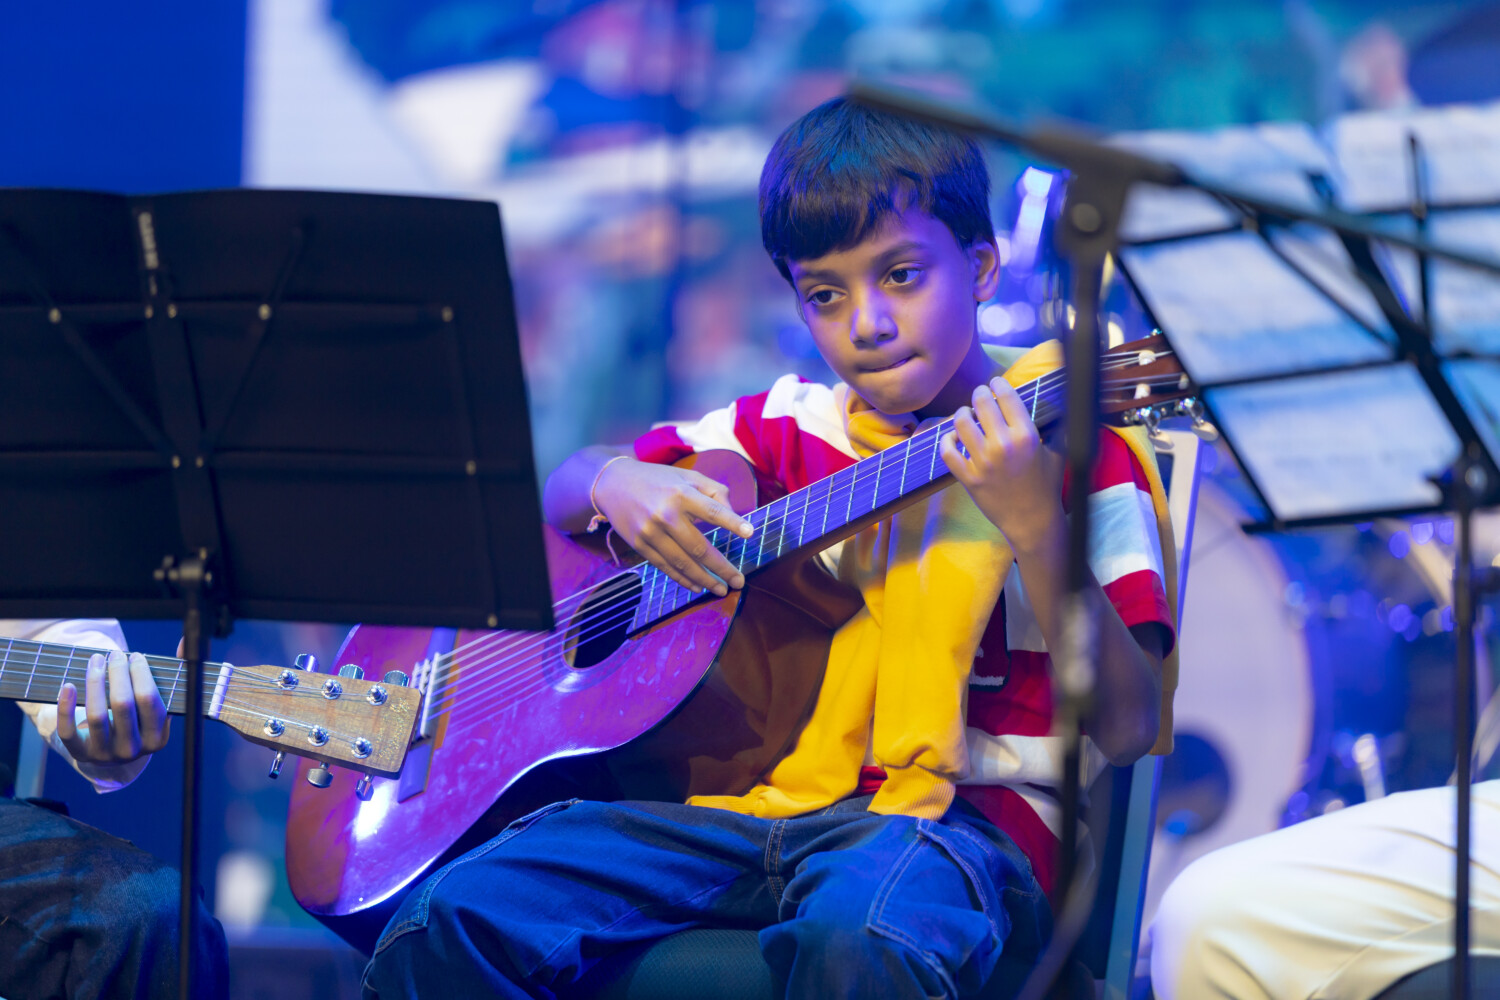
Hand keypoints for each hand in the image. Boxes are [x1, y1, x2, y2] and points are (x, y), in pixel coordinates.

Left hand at [56, 650, 169, 764]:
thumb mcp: (161, 704)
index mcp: (157, 739)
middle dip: (119, 673)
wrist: (116, 750)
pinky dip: (66, 707)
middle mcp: (132, 750)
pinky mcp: (81, 753)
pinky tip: (69, 684)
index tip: (136, 656)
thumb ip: (175, 675)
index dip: (142, 674)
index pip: (150, 701)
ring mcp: (105, 754)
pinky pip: (68, 731)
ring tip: (96, 660)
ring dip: (95, 681)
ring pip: (97, 715)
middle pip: (123, 705)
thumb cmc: (141, 719)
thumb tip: (185, 643)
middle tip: (116, 654)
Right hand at [594, 457, 754, 595]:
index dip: (732, 523)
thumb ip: (714, 492)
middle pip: (699, 548)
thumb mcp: (687, 476)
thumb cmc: (657, 480)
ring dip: (704, 580)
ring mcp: (651, 532)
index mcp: (681, 494)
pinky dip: (683, 579)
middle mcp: (666, 515)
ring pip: (682, 563)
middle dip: (722, 568)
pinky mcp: (640, 545)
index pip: (712, 511)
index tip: (750, 533)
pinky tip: (697, 587)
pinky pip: (665, 567)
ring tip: (721, 589)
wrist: (613, 484)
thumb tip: (733, 515)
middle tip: (739, 581)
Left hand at [940, 376, 1064, 552]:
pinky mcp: (968, 478)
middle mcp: (1003, 446)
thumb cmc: (1046, 486)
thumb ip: (1059, 426)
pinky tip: (952, 438)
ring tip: (966, 414)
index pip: (1007, 396)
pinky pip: (947, 452)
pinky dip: (946, 441)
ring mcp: (983, 463)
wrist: (1032, 521)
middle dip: (979, 394)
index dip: (998, 383)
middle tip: (979, 394)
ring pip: (961, 424)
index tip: (995, 382)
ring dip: (961, 414)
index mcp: (1026, 436)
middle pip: (981, 404)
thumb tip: (1062, 399)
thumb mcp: (1059, 452)